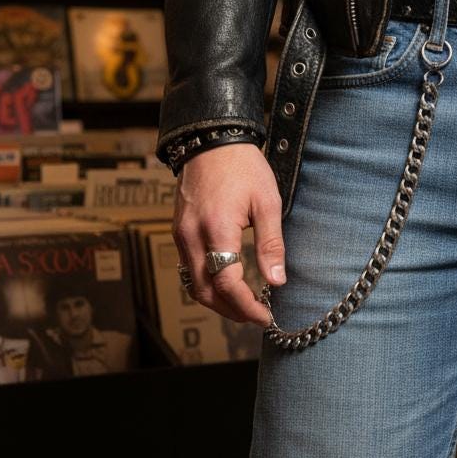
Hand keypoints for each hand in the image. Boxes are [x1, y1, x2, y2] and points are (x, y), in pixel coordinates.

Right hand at [171, 142, 285, 326]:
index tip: (264, 316)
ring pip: (192, 283)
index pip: (226, 284)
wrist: (211, 141)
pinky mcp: (179, 231)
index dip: (245, 306)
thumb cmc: (243, 167)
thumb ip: (271, 244)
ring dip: (216, 301)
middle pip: (204, 292)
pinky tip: (225, 283)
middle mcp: (192, 236)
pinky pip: (188, 268)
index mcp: (217, 229)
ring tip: (243, 306)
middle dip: (230, 311)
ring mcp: (181, 234)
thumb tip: (277, 280)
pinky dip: (206, 283)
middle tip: (255, 316)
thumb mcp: (267, 202)